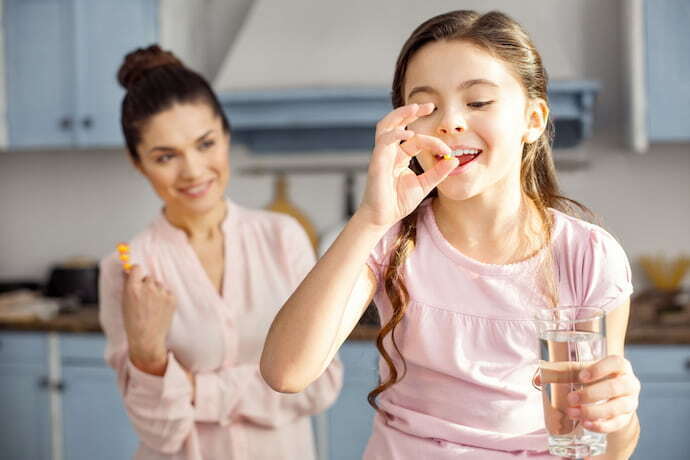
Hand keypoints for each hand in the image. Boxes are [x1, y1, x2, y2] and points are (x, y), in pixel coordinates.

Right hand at [122, 264, 175, 373]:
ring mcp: (161, 293)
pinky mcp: (171, 298)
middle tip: (145, 299)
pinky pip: (167, 292)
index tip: (137, 275)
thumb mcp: (125, 303)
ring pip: (159, 285)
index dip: (136, 272)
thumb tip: (128, 271)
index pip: (136, 268)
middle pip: (148, 278)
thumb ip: (128, 286)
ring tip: (152, 306)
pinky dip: (165, 298)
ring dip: (156, 291)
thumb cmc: (133, 322)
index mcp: (132, 288)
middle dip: (147, 285)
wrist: (147, 338)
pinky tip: (160, 309)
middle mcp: (147, 288)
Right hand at [357, 103, 458, 228]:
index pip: (418, 139)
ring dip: (400, 114)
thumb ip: (438, 172)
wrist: (383, 217)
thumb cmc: (399, 201)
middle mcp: (390, 151)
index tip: (448, 150)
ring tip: (415, 108)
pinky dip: (396, 135)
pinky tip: (408, 135)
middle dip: (411, 111)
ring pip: (386, 126)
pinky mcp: (377, 161)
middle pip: (396, 122)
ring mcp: (381, 155)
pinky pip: (384, 142)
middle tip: (429, 105)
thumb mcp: (425, 184)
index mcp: (400, 155)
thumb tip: (454, 160)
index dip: (434, 141)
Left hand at [565, 355, 640, 432]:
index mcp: (620, 366)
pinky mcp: (626, 419)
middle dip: (591, 394)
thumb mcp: (584, 372)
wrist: (613, 397)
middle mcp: (629, 383)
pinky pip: (616, 424)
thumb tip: (539, 379)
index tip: (581, 377)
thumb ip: (563, 373)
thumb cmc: (595, 379)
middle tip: (570, 398)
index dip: (599, 369)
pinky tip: (585, 424)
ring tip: (572, 412)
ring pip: (616, 408)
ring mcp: (630, 402)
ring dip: (592, 411)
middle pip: (615, 387)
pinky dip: (600, 425)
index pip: (616, 363)